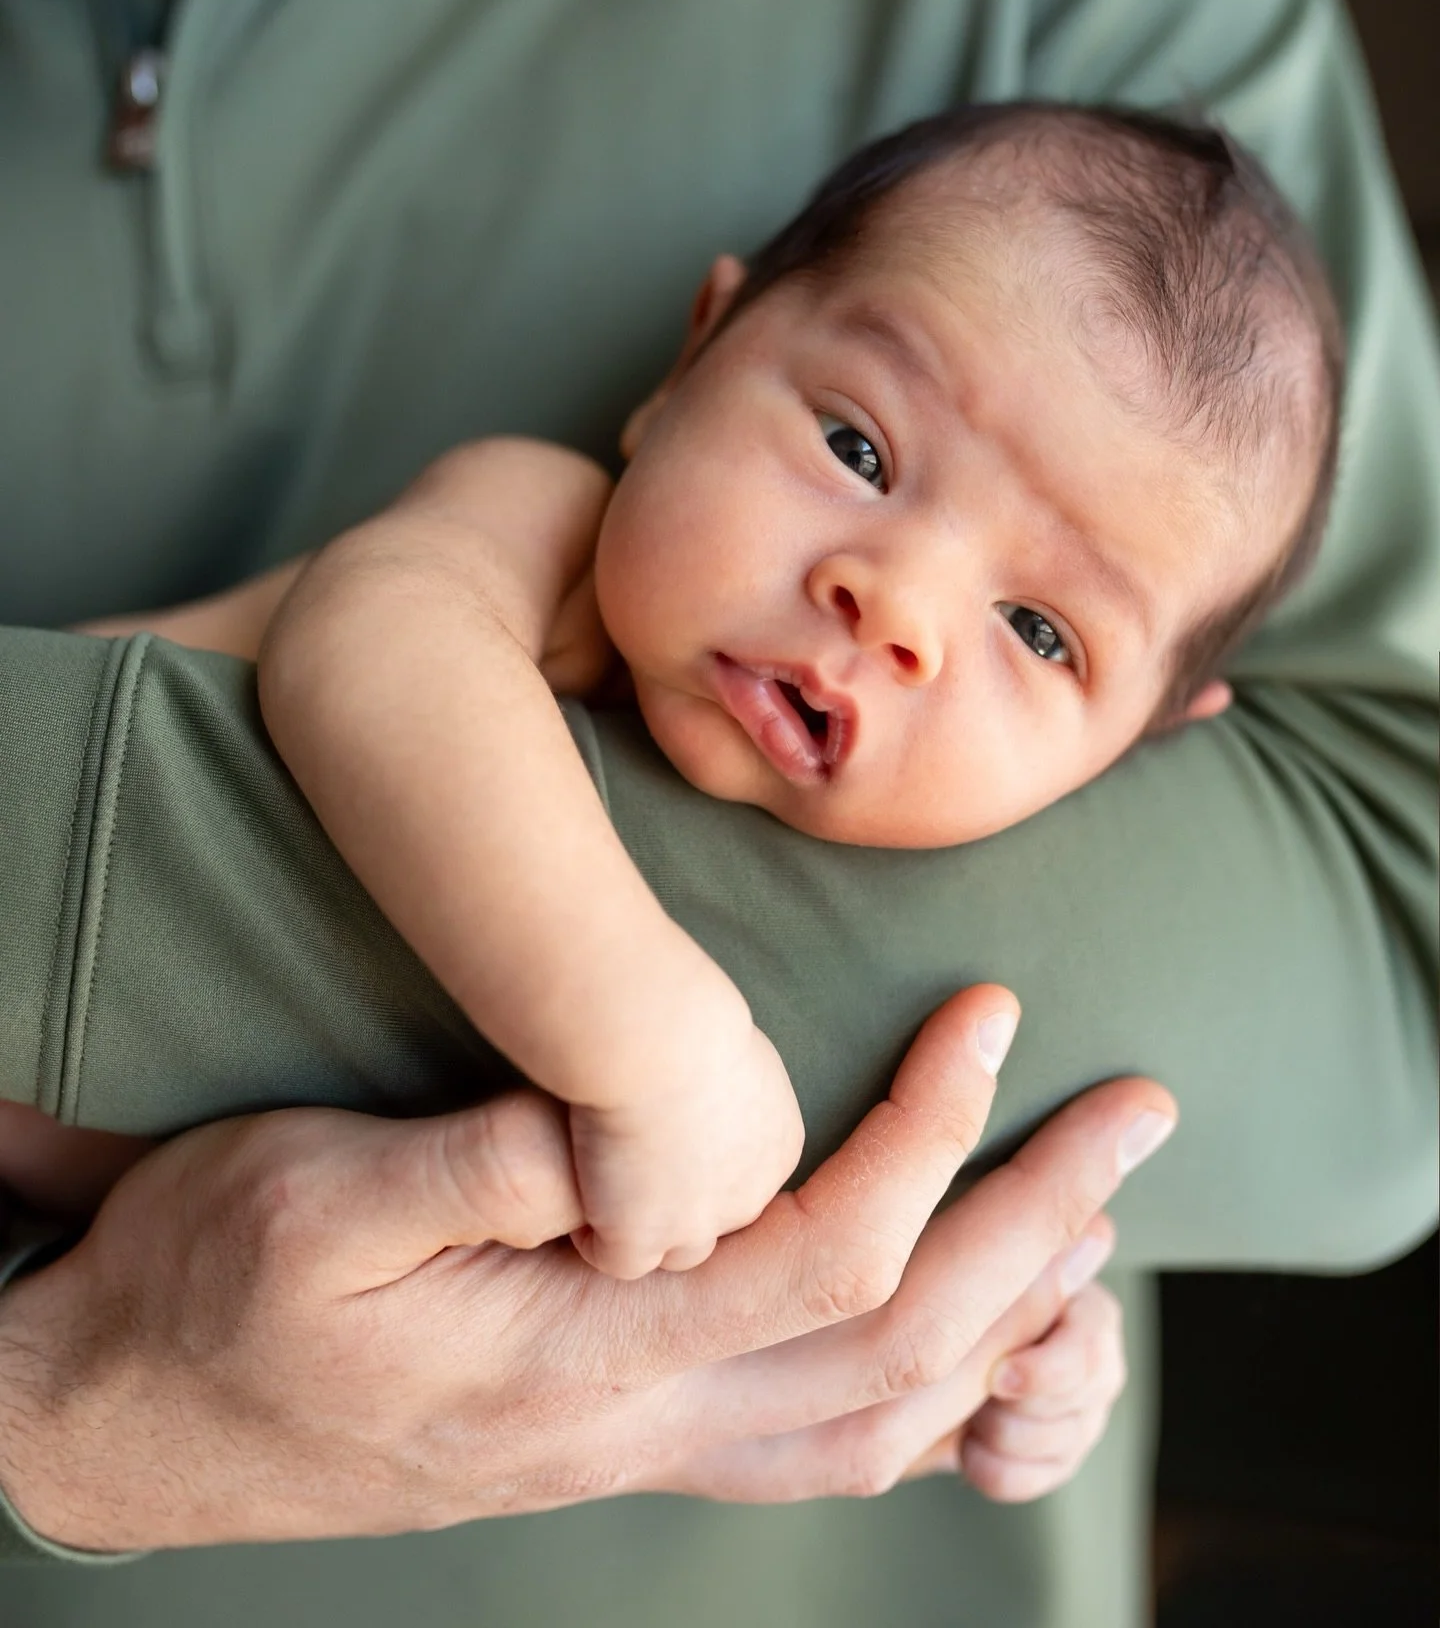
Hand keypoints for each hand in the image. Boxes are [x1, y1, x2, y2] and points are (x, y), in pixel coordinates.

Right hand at [0, 985, 1173, 1550]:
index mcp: (578, 1355)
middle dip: (1038, 1229)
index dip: (928, 1134)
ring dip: (1008, 1321)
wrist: (132, 1421)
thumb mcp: (314, 1198)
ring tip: (1092, 1221)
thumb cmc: (208, 1290)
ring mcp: (634, 1451)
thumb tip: (640, 1108)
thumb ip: (488, 1161)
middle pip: (903, 1354)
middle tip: (1138, 1117)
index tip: (991, 1014)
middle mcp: (634, 1425)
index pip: (821, 1255)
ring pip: (882, 1425)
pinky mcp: (616, 1442)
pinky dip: (928, 1394)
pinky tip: (965, 1337)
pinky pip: (818, 1447)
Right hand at [569, 1008, 804, 1278]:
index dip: (699, 1162)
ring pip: (674, 1252)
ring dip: (640, 1225)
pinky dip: (595, 1237)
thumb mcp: (722, 1042)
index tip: (665, 1133)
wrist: (658, 1039)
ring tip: (601, 1188)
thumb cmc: (682, 1017)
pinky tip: (579, 1199)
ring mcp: (697, 1225)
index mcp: (777, 1142)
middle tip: (632, 1161)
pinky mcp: (642, 1239)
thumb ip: (720, 1076)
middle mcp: (749, 1193)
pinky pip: (618, 1260)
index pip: (743, 1177)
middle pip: (716, 1219)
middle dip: (677, 1198)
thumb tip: (697, 1080)